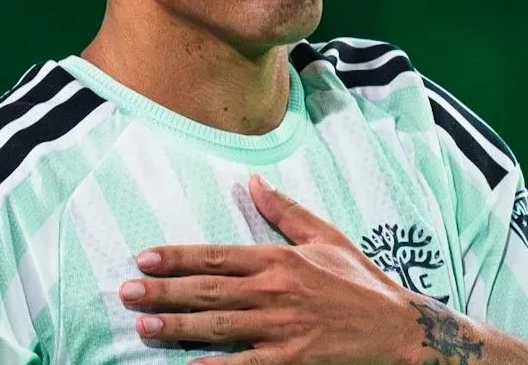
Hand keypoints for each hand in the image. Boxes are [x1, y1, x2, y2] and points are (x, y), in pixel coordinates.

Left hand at [120, 174, 435, 364]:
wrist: (400, 331)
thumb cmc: (361, 285)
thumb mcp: (327, 238)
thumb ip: (286, 212)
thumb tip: (252, 182)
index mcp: (280, 260)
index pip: (218, 256)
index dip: (179, 257)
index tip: (144, 257)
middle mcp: (276, 292)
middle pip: (209, 291)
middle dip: (164, 291)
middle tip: (127, 292)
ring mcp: (283, 330)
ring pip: (220, 327)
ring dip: (179, 327)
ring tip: (144, 326)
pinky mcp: (293, 362)